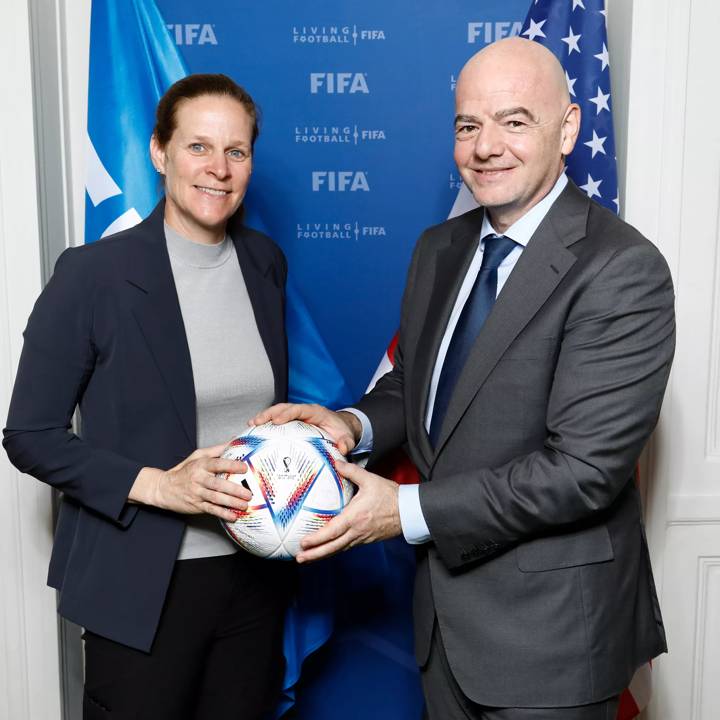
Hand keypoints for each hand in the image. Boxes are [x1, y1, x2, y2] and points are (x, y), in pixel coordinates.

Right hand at [130, 444, 251, 521]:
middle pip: (218, 484)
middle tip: (248, 493)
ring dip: (231, 503)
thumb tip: (234, 440)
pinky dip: (222, 513)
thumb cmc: (184, 470)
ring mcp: (197, 493)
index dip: (231, 465)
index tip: (244, 468)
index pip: (217, 464)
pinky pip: (211, 510)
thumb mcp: (198, 455)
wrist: (163, 488)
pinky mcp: (196, 505)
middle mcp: (199, 479)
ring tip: (244, 505)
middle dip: (235, 489)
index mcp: (200, 465)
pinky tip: (233, 516)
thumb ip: (217, 450)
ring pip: (216, 498)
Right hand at [250, 403, 360, 454]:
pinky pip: (277, 422)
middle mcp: (303, 412)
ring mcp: (296, 416)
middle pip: (283, 408)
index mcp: (315, 412)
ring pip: (277, 413)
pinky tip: (254, 433)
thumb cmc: (341, 431)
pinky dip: (266, 425)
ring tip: (250, 425)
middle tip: (256, 422)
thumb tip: (344, 448)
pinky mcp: (291, 423)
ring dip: (264, 417)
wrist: (340, 428)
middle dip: (269, 413)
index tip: (277, 421)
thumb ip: (346, 441)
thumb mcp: (347, 436)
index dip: (287, 413)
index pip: (299, 409)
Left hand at [296, 460, 401, 562]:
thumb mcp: (370, 479)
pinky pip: (347, 547)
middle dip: (315, 554)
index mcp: (355, 517)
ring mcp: (362, 537)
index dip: (317, 539)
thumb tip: (336, 462)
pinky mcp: (366, 539)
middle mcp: (357, 531)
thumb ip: (351, 471)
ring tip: (307, 558)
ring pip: (339, 549)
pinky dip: (334, 550)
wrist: (408, 510)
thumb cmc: (390, 495)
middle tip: (299, 558)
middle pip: (332, 547)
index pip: (332, 531)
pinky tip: (327, 549)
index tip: (303, 543)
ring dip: (322, 555)